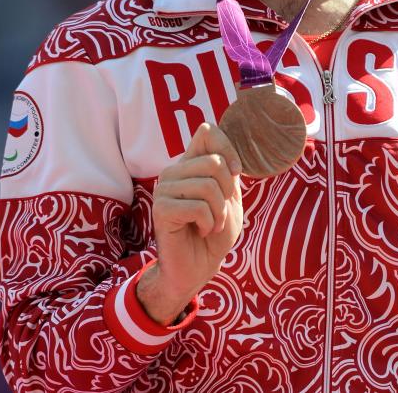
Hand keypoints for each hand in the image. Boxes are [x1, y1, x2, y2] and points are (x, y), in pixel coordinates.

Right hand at [137, 123, 243, 324]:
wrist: (200, 267)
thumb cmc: (215, 233)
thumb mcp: (229, 197)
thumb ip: (226, 170)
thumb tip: (214, 134)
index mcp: (190, 164)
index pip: (207, 131)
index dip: (228, 147)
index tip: (236, 172)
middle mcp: (174, 172)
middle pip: (213, 161)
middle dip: (227, 191)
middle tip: (220, 212)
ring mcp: (164, 189)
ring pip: (207, 185)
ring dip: (219, 211)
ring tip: (212, 224)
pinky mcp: (161, 210)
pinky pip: (198, 206)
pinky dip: (209, 222)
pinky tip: (202, 231)